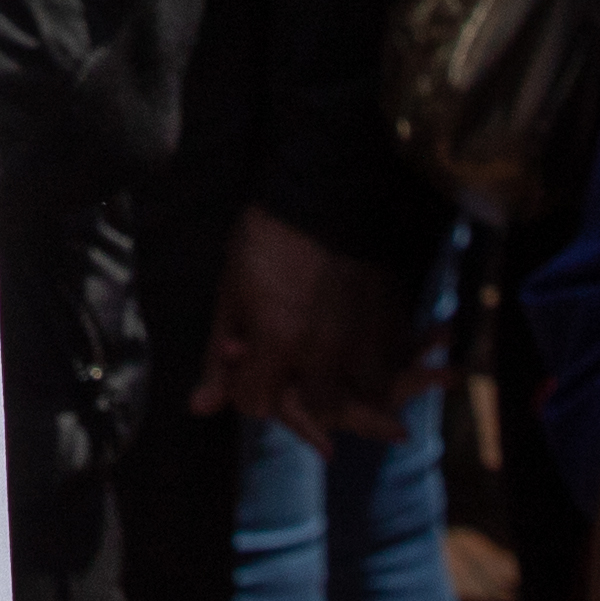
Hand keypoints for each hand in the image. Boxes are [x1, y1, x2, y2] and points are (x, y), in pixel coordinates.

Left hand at [188, 205, 428, 447]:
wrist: (325, 190)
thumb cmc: (268, 239)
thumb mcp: (231, 292)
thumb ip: (218, 356)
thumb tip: (200, 407)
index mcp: (278, 340)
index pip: (259, 403)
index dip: (249, 391)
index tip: (251, 372)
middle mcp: (326, 348)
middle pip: (322, 410)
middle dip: (306, 400)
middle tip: (298, 377)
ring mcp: (366, 336)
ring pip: (372, 394)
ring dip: (355, 389)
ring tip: (339, 371)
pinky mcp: (396, 319)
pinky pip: (399, 363)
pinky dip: (387, 366)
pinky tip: (370, 352)